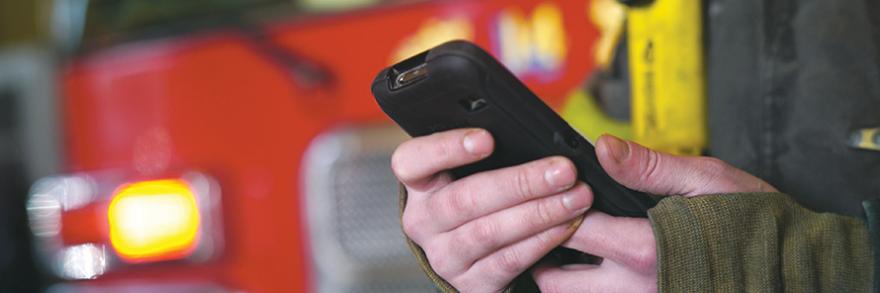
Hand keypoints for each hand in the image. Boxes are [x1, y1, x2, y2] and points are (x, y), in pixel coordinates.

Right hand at [393, 128, 592, 291]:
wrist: (479, 255)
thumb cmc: (484, 197)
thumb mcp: (477, 171)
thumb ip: (495, 152)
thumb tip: (537, 136)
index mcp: (420, 183)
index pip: (412, 161)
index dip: (447, 148)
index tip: (487, 139)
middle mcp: (423, 220)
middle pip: (464, 198)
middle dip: (520, 183)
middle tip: (563, 171)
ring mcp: (444, 255)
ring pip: (489, 232)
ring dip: (540, 213)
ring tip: (576, 197)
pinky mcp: (470, 283)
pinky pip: (508, 261)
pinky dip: (542, 241)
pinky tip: (567, 225)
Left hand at [530, 134, 776, 292]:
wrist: (793, 271)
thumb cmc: (755, 223)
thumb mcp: (706, 180)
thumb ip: (648, 166)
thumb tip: (602, 147)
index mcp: (645, 249)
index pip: (570, 229)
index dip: (552, 207)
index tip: (550, 191)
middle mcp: (635, 288)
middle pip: (557, 282)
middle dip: (542, 255)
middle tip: (545, 227)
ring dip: (565, 277)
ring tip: (567, 248)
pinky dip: (592, 289)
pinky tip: (600, 267)